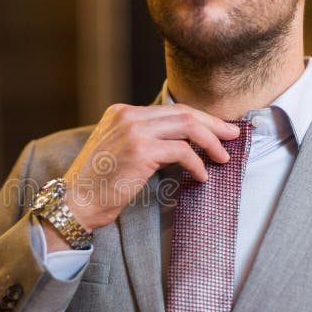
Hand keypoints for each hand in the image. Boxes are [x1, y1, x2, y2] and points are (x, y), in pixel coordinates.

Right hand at [61, 103, 240, 231]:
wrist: (78, 202)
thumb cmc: (100, 184)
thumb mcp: (119, 150)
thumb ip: (144, 138)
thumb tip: (182, 141)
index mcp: (121, 112)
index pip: (170, 109)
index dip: (199, 118)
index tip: (218, 129)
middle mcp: (126, 116)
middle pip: (183, 113)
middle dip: (213, 125)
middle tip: (232, 136)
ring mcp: (133, 131)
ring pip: (187, 127)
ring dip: (211, 142)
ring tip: (223, 157)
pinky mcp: (141, 151)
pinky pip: (182, 151)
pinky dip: (197, 163)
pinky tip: (202, 175)